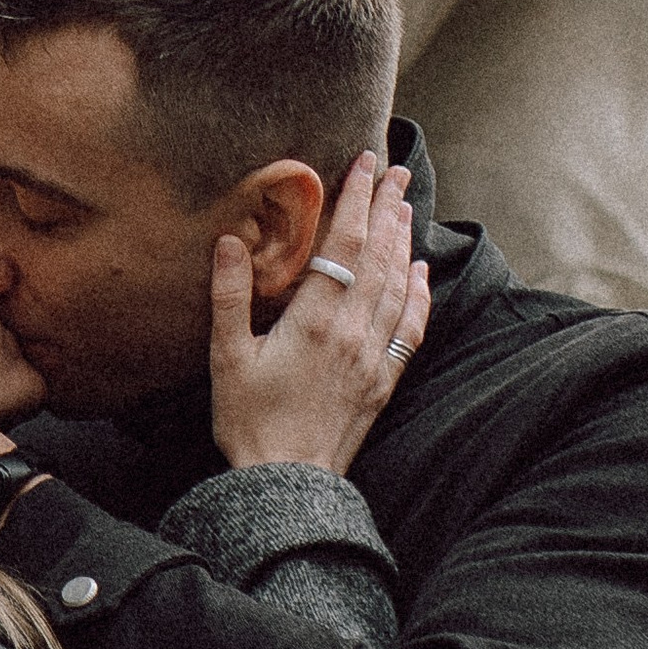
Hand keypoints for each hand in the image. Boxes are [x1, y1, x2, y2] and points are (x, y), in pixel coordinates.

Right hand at [210, 152, 428, 473]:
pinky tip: (422, 273)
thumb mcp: (226, 356)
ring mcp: (373, 356)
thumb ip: (229, 295)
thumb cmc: (249, 420)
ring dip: (404, 241)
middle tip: (396, 171)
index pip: (344, 244)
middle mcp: (353, 331)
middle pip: (379, 255)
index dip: (357, 199)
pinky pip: (410, 328)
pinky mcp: (382, 380)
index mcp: (316, 320)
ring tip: (406, 206)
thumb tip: (229, 239)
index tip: (366, 164)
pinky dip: (420, 295)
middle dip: (388, 208)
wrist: (287, 484)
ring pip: (398, 286)